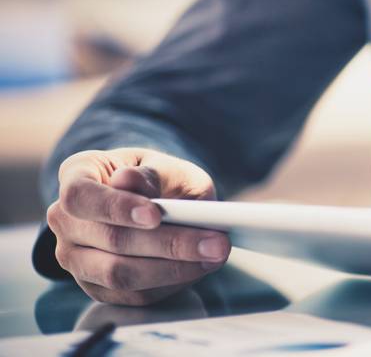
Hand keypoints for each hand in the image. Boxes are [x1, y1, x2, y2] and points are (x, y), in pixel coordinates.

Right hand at [46, 148, 230, 305]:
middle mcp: (66, 219)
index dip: (116, 208)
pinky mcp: (97, 286)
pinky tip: (200, 267)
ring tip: (215, 254)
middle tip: (216, 241)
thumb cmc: (159, 178)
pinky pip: (132, 294)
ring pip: (120, 273)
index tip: (155, 215)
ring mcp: (76, 257)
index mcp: (77, 175)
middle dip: (168, 243)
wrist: (160, 200)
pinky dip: (171, 283)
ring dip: (173, 268)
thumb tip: (127, 181)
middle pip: (109, 239)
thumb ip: (151, 174)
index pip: (81, 196)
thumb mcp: (165, 165)